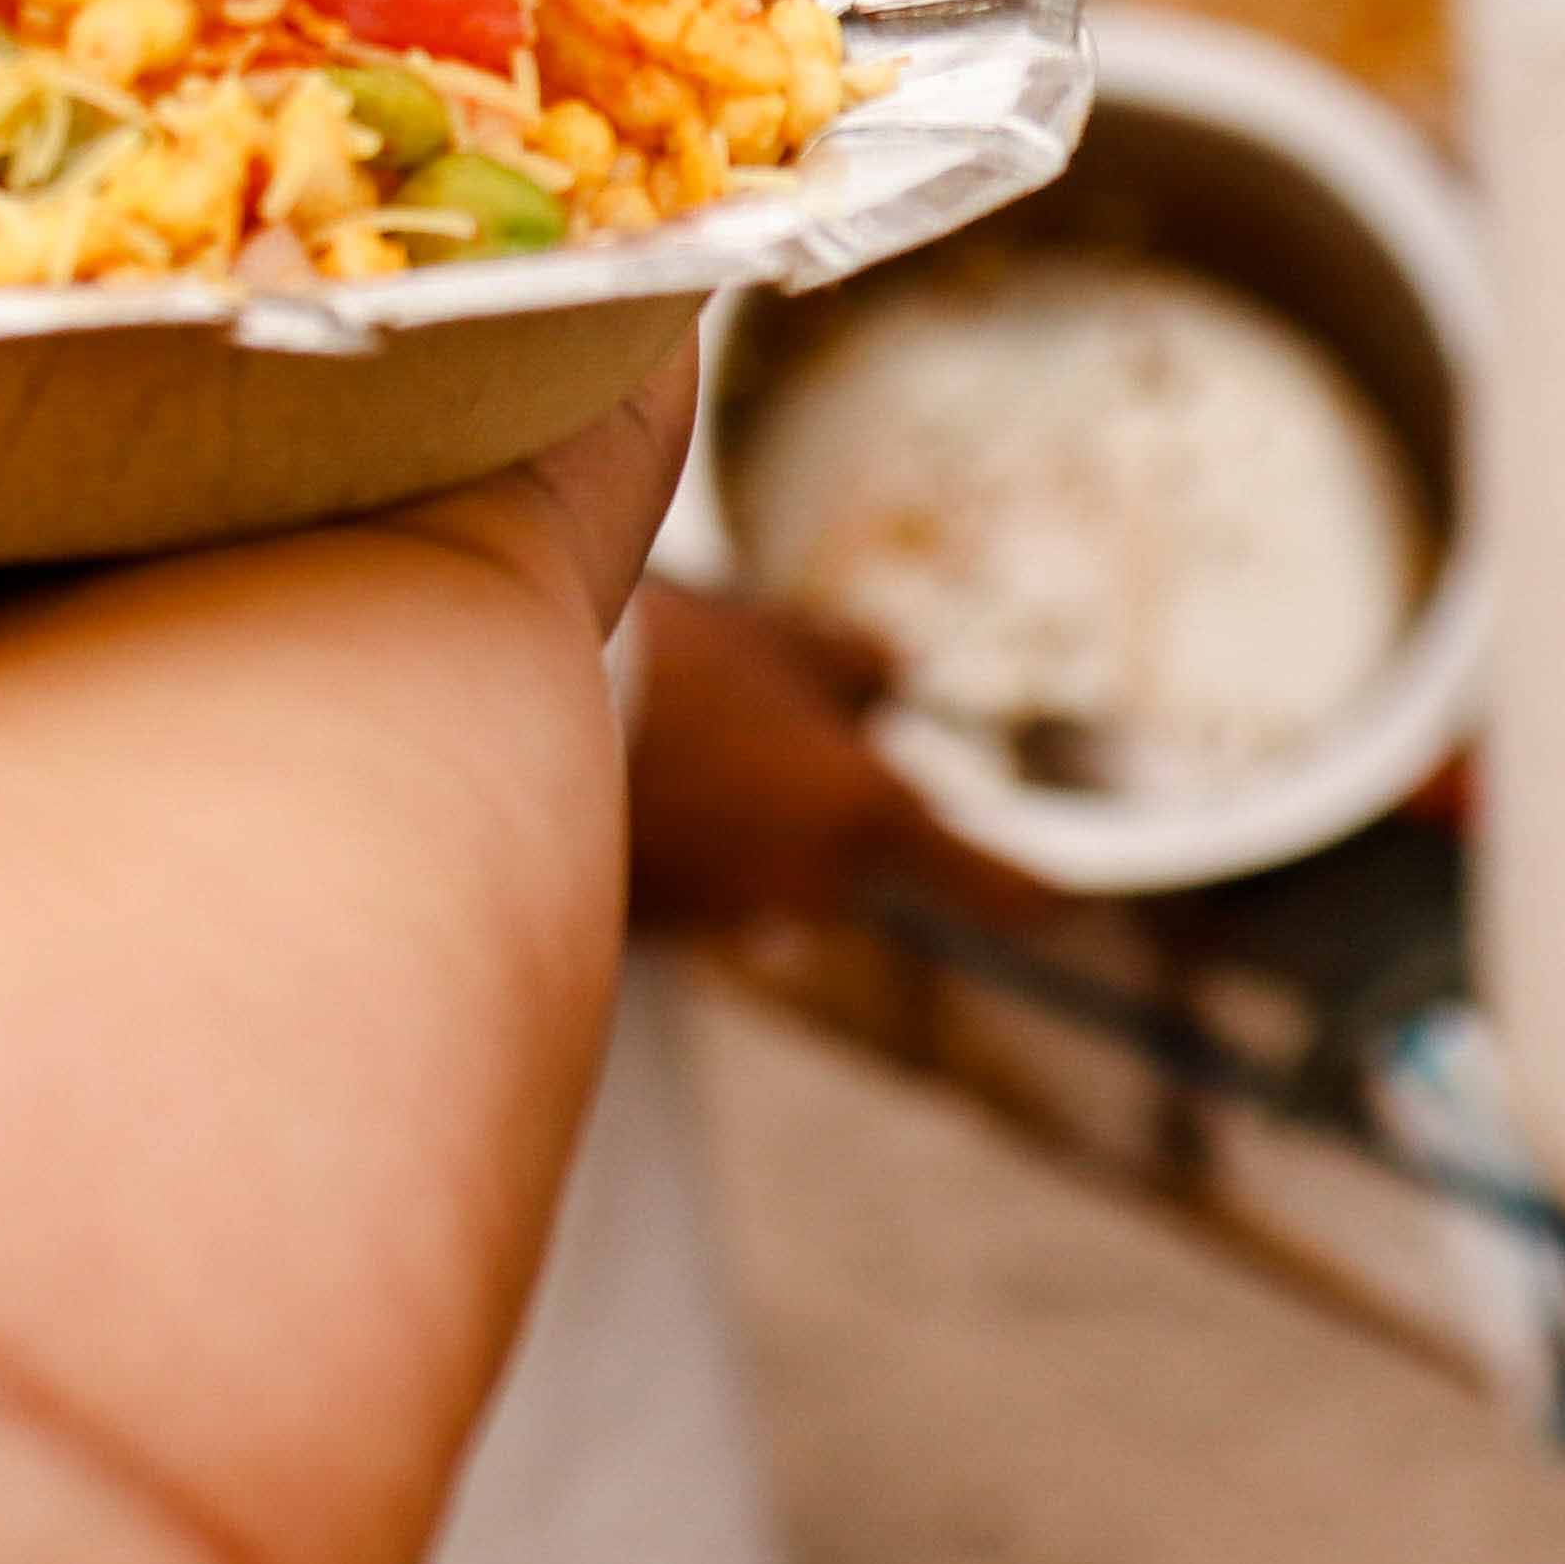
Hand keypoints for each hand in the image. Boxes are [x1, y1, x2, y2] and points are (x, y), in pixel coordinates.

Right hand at [615, 580, 1044, 936]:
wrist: (505, 708)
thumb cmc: (660, 657)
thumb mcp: (776, 634)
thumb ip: (857, 668)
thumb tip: (898, 683)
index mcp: (862, 811)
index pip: (987, 881)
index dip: (1025, 888)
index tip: (1059, 903)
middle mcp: (807, 887)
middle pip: (846, 856)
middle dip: (810, 797)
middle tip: (742, 711)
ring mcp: (723, 918)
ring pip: (762, 869)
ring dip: (737, 819)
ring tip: (665, 734)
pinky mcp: (647, 930)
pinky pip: (689, 885)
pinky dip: (673, 842)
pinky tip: (618, 775)